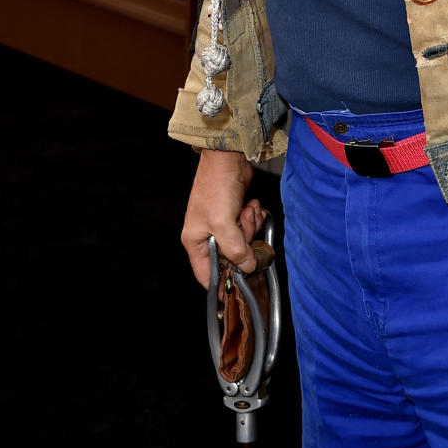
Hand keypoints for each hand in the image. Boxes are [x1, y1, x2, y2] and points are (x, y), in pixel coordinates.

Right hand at [181, 148, 264, 285]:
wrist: (228, 158)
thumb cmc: (216, 188)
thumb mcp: (223, 223)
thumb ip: (235, 250)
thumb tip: (248, 268)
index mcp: (194, 241)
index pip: (206, 275)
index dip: (222, 284)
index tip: (239, 289)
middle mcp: (207, 235)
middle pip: (230, 258)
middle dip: (242, 243)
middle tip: (242, 226)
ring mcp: (222, 224)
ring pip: (243, 241)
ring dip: (250, 227)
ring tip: (245, 210)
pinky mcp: (235, 214)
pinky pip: (249, 226)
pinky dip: (253, 216)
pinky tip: (250, 204)